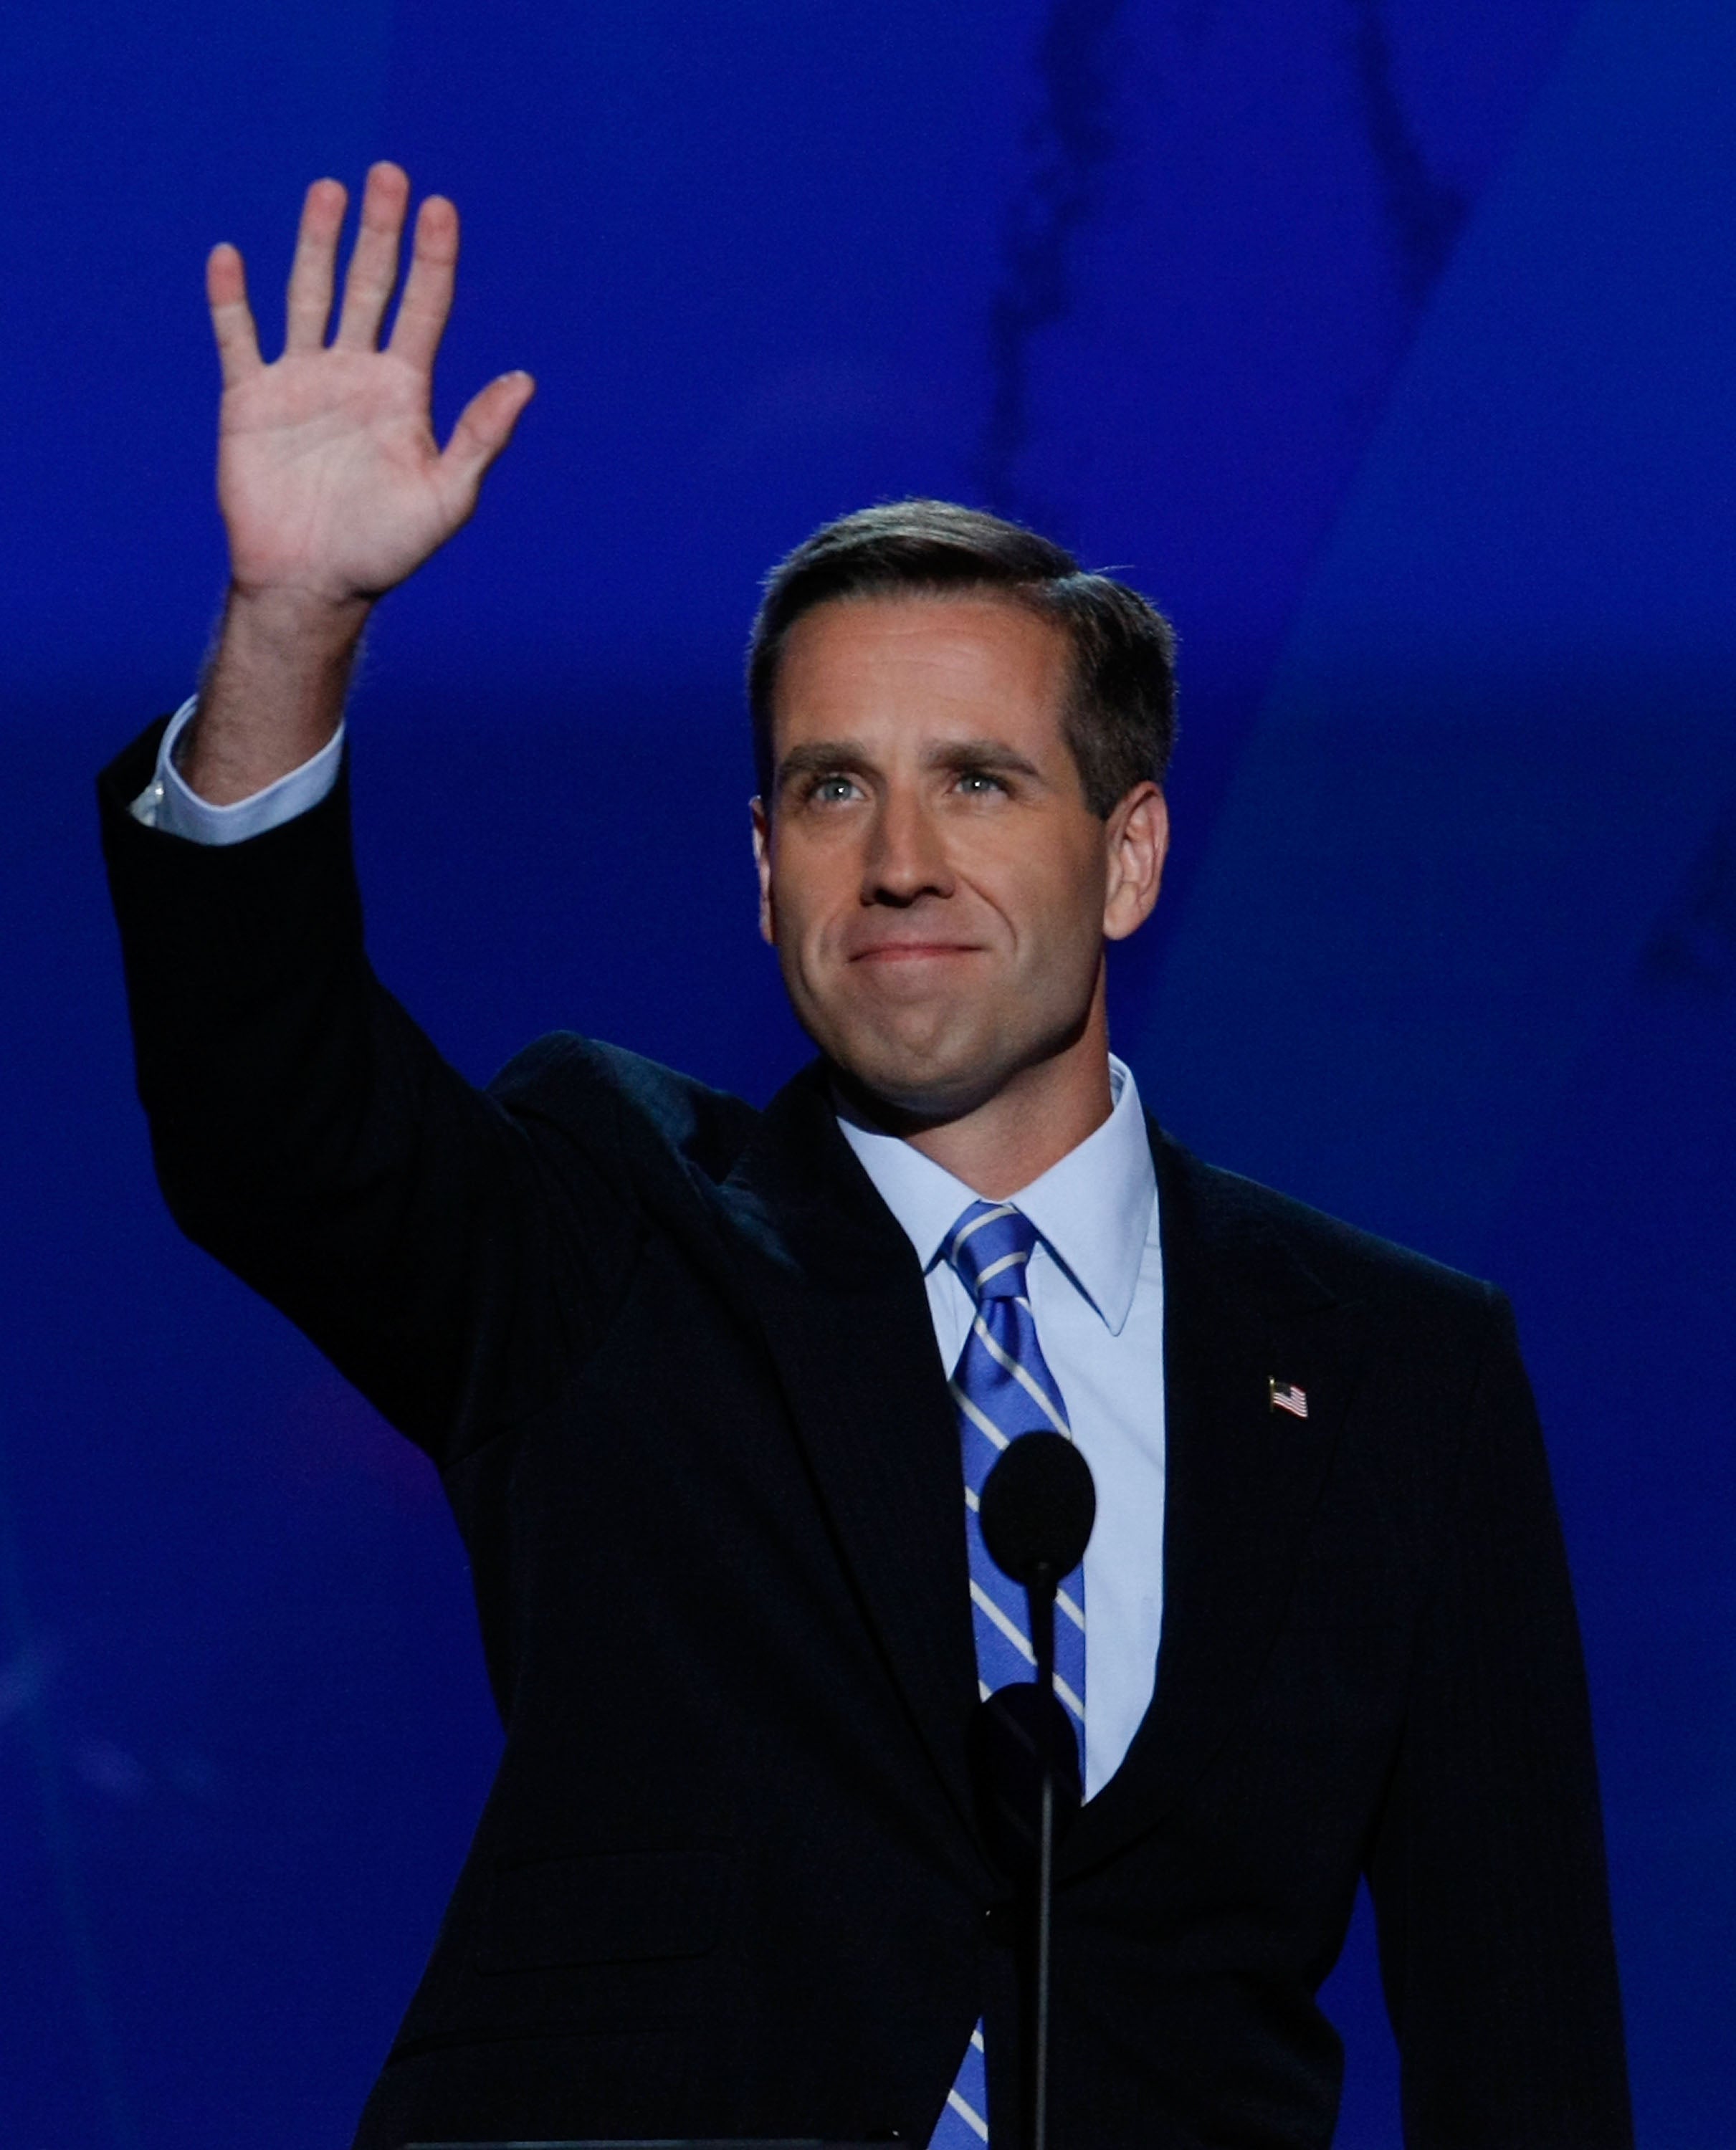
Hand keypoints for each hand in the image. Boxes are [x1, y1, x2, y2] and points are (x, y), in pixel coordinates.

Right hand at [208, 162, 534, 613]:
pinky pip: (238, 339)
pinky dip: (230, 300)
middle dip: (379, 233)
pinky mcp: (249, 400)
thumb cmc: (386, 549)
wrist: (312, 585)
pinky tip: (229, 257)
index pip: (424, 308)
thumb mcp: (447, 497)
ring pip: (309, 296)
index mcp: (403, 391)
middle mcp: (354, 374)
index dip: (433, 258)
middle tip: (387, 175)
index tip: (440, 207)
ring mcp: (301, 382)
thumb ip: (480, 437)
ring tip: (329, 191)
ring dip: (317, 244)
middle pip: (369, 286)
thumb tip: (525, 381)